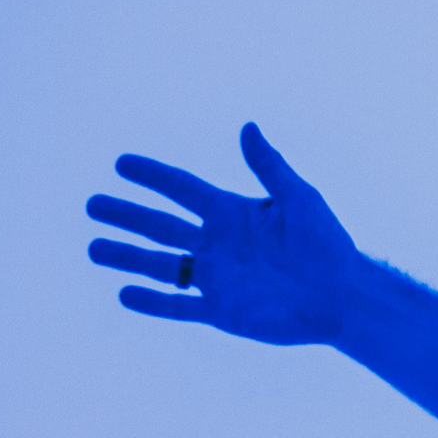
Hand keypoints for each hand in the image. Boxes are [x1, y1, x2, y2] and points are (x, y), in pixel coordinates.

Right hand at [86, 122, 364, 345]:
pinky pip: (179, 307)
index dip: (154, 176)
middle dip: (126, 215)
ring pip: (161, 266)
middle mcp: (218, 244)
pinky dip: (152, 303)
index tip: (122, 163)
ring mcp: (217, 278)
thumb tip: (248, 126)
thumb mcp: (300, 200)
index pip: (183, 189)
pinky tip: (123, 294)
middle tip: (92, 205)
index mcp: (233, 214)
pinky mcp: (222, 311)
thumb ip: (270, 167)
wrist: (345, 297)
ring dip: (127, 257)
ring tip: (93, 248)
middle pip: (160, 226)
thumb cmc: (329, 244)